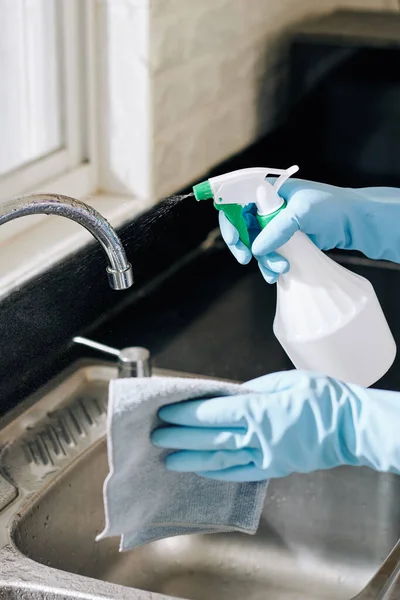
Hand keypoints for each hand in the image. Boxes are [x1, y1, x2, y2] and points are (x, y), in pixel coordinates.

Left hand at [151, 370, 399, 481]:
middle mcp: (258, 438)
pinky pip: (240, 473)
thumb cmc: (322, 399)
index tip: (167, 413)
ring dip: (192, 459)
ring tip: (168, 459)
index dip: (186, 415)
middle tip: (157, 436)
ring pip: (220, 460)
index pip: (212, 414)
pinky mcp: (274, 468)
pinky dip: (218, 473)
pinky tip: (201, 471)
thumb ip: (253, 390)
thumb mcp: (285, 381)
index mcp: (260, 411)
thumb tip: (227, 396)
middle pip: (210, 438)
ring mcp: (266, 457)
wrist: (350, 427)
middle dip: (180, 437)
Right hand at [220, 179, 399, 282]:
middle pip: (241, 225)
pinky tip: (277, 274)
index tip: (235, 239)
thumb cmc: (331, 207)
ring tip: (279, 269)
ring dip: (263, 259)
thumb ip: (276, 230)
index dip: (230, 219)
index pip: (236, 200)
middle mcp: (267, 204)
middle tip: (246, 259)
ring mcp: (275, 222)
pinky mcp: (284, 238)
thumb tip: (256, 250)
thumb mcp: (302, 213)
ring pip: (255, 243)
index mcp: (267, 189)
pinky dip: (270, 264)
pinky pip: (268, 252)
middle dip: (243, 244)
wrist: (354, 222)